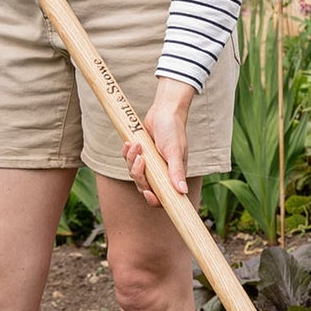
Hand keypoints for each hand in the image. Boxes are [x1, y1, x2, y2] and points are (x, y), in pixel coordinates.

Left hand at [124, 79, 196, 205]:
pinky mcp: (142, 155)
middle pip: (145, 186)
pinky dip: (128, 153)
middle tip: (141, 160)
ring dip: (132, 161)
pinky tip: (130, 143)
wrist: (164, 111)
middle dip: (139, 175)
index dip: (154, 199)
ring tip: (136, 145)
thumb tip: (182, 191)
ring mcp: (151, 164)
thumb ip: (176, 172)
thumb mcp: (175, 151)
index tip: (148, 192)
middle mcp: (162, 172)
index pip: (163, 196)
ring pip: (135, 174)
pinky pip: (129, 161)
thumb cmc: (174, 130)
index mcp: (173, 175)